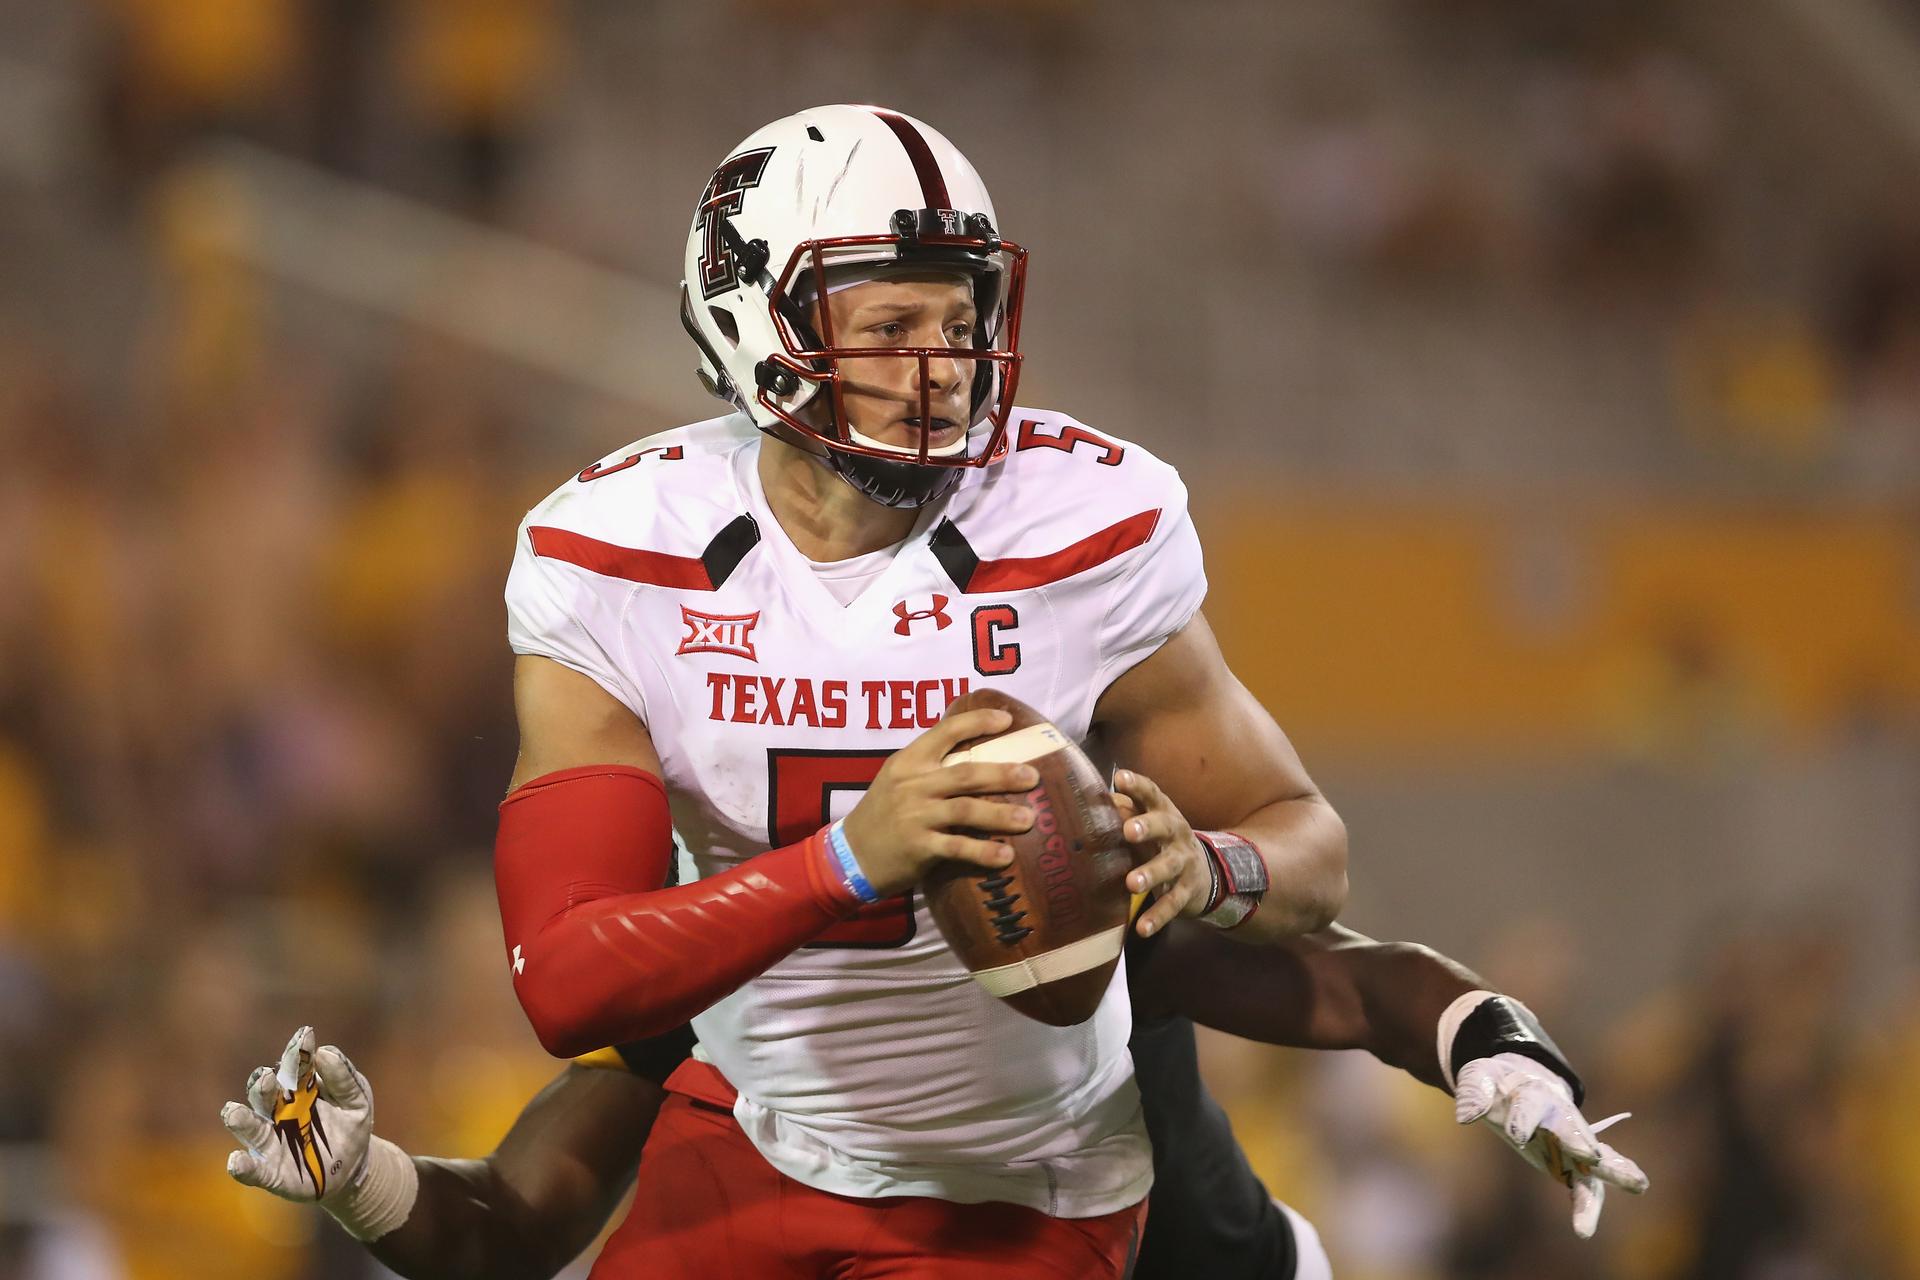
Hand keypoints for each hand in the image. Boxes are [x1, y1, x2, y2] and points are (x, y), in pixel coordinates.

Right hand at [221, 1026, 373, 1203]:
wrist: (354, 1167)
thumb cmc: (351, 1125)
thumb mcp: (357, 1100)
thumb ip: (344, 1078)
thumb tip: (325, 1052)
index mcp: (300, 1088)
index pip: (295, 1067)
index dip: (298, 1052)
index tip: (305, 1036)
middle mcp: (278, 1111)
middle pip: (264, 1094)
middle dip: (262, 1086)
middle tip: (266, 1078)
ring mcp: (271, 1141)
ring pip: (250, 1127)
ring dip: (240, 1119)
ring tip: (232, 1112)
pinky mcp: (269, 1172)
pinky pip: (252, 1170)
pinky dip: (242, 1166)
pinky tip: (237, 1161)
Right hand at [842, 706, 1038, 898]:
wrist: (851, 853)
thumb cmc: (883, 813)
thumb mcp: (898, 779)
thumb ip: (930, 766)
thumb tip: (979, 755)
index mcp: (908, 761)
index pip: (945, 732)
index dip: (977, 722)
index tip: (1006, 720)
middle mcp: (912, 785)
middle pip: (966, 774)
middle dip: (1002, 774)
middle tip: (1032, 776)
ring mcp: (915, 816)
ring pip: (966, 810)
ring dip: (1001, 814)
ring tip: (1029, 818)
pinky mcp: (918, 847)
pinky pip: (957, 848)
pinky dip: (983, 852)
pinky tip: (1005, 857)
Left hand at [1113, 769, 1211, 936]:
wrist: (1208, 873)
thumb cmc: (1162, 841)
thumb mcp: (1150, 822)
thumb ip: (1124, 811)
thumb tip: (1086, 798)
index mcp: (1164, 812)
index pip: (1151, 794)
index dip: (1137, 786)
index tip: (1120, 778)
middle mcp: (1177, 834)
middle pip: (1165, 826)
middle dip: (1147, 827)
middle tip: (1128, 831)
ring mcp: (1185, 862)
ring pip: (1169, 866)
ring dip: (1151, 874)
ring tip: (1131, 884)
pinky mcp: (1187, 891)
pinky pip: (1172, 904)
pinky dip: (1157, 917)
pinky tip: (1141, 929)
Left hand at [1454, 1052, 1649, 1236]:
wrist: (1517, 1082)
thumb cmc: (1498, 1083)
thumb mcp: (1480, 1079)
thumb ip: (1475, 1093)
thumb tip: (1466, 1115)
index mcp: (1534, 1092)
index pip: (1531, 1105)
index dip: (1524, 1119)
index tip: (1518, 1136)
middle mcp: (1559, 1115)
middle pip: (1573, 1127)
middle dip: (1579, 1140)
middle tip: (1589, 1155)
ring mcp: (1570, 1138)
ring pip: (1595, 1156)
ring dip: (1614, 1169)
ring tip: (1639, 1183)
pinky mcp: (1572, 1161)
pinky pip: (1587, 1184)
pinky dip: (1591, 1201)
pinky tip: (1605, 1216)